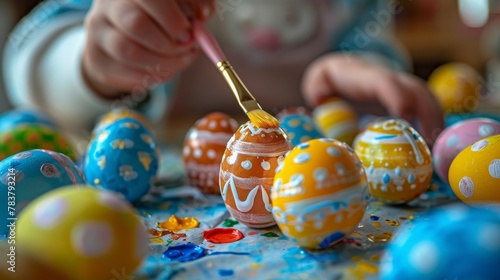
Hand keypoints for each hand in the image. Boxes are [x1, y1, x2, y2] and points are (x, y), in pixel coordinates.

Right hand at [82, 0, 214, 98]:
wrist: (123, 32)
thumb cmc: (158, 15)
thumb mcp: (178, 4)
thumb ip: (195, 5)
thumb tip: (202, 16)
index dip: (172, 18)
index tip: (188, 31)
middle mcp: (107, 6)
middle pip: (136, 25)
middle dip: (169, 43)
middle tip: (186, 48)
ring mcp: (97, 32)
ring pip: (129, 52)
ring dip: (164, 63)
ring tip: (181, 61)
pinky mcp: (96, 58)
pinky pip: (125, 74)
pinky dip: (152, 77)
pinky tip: (165, 70)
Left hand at [301, 54, 443, 144]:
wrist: (347, 69)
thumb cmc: (332, 80)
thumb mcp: (319, 81)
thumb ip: (317, 89)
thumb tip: (320, 99)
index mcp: (369, 77)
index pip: (388, 84)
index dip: (398, 99)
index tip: (403, 121)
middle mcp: (393, 79)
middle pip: (418, 92)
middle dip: (427, 115)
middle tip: (428, 143)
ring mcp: (405, 88)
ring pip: (428, 100)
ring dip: (435, 122)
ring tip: (433, 149)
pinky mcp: (411, 99)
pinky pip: (429, 109)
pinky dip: (434, 125)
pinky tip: (431, 146)